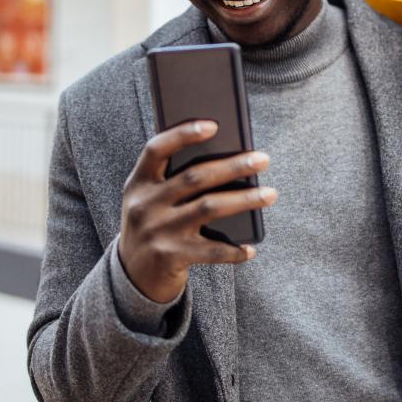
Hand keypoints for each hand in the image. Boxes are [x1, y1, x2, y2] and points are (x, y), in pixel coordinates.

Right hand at [117, 120, 276, 302]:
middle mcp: (145, 205)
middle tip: (263, 159)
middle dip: (233, 166)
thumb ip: (173, 180)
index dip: (183, 134)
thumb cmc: (153, 225)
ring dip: (245, 199)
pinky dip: (234, 249)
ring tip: (270, 194)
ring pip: (209, 208)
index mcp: (138, 183)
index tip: (214, 125)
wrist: (132, 276)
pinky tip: (250, 248)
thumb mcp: (150, 200)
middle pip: (195, 177)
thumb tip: (227, 158)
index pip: (157, 149)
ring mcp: (157, 231)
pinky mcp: (170, 256)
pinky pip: (211, 250)